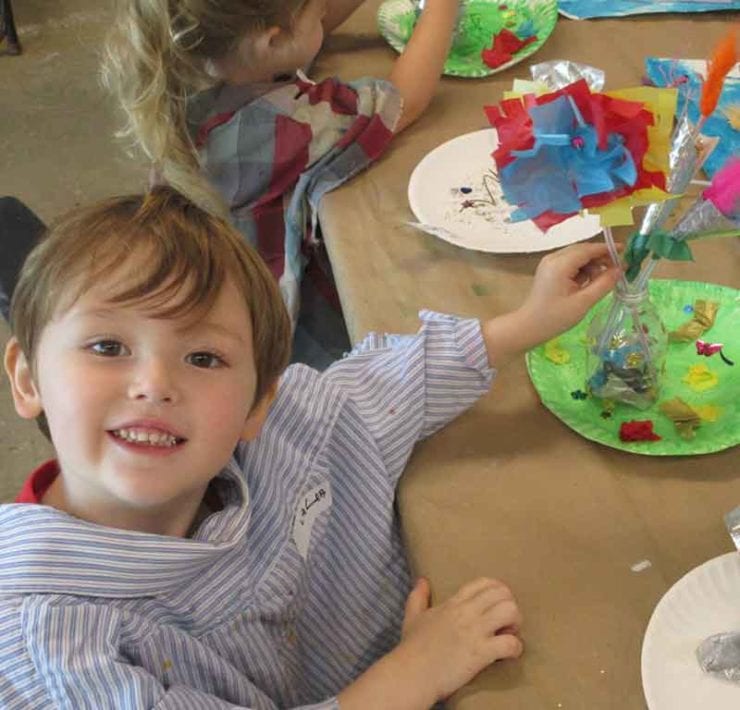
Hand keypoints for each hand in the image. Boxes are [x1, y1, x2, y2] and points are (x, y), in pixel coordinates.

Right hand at [397, 577, 522, 702]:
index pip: (484, 583)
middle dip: (510, 607)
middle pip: (502, 594)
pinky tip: (509, 655)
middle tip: (505, 624)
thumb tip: (422, 580)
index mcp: (453, 603)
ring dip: (515, 624)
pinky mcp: (480, 652)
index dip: (498, 590)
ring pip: (510, 611)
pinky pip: (510, 643)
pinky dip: (515, 648)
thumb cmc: (412, 648)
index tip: (498, 604)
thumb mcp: (412, 616)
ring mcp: (474, 631)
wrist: (411, 673)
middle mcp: (466, 612)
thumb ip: (418, 597)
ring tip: (508, 636)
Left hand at [519, 241, 621, 341]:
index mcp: (560, 264)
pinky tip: (588, 284)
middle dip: (601, 258)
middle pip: (583, 250)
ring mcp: (549, 263)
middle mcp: (553, 258)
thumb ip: (604, 283)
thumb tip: (620, 269)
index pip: (588, 249)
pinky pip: (570, 264)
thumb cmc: (555, 318)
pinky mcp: (549, 271)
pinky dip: (582, 270)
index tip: (625, 253)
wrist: (528, 327)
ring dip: (592, 265)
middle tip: (617, 270)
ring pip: (577, 257)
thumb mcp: (583, 302)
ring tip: (602, 282)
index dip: (607, 250)